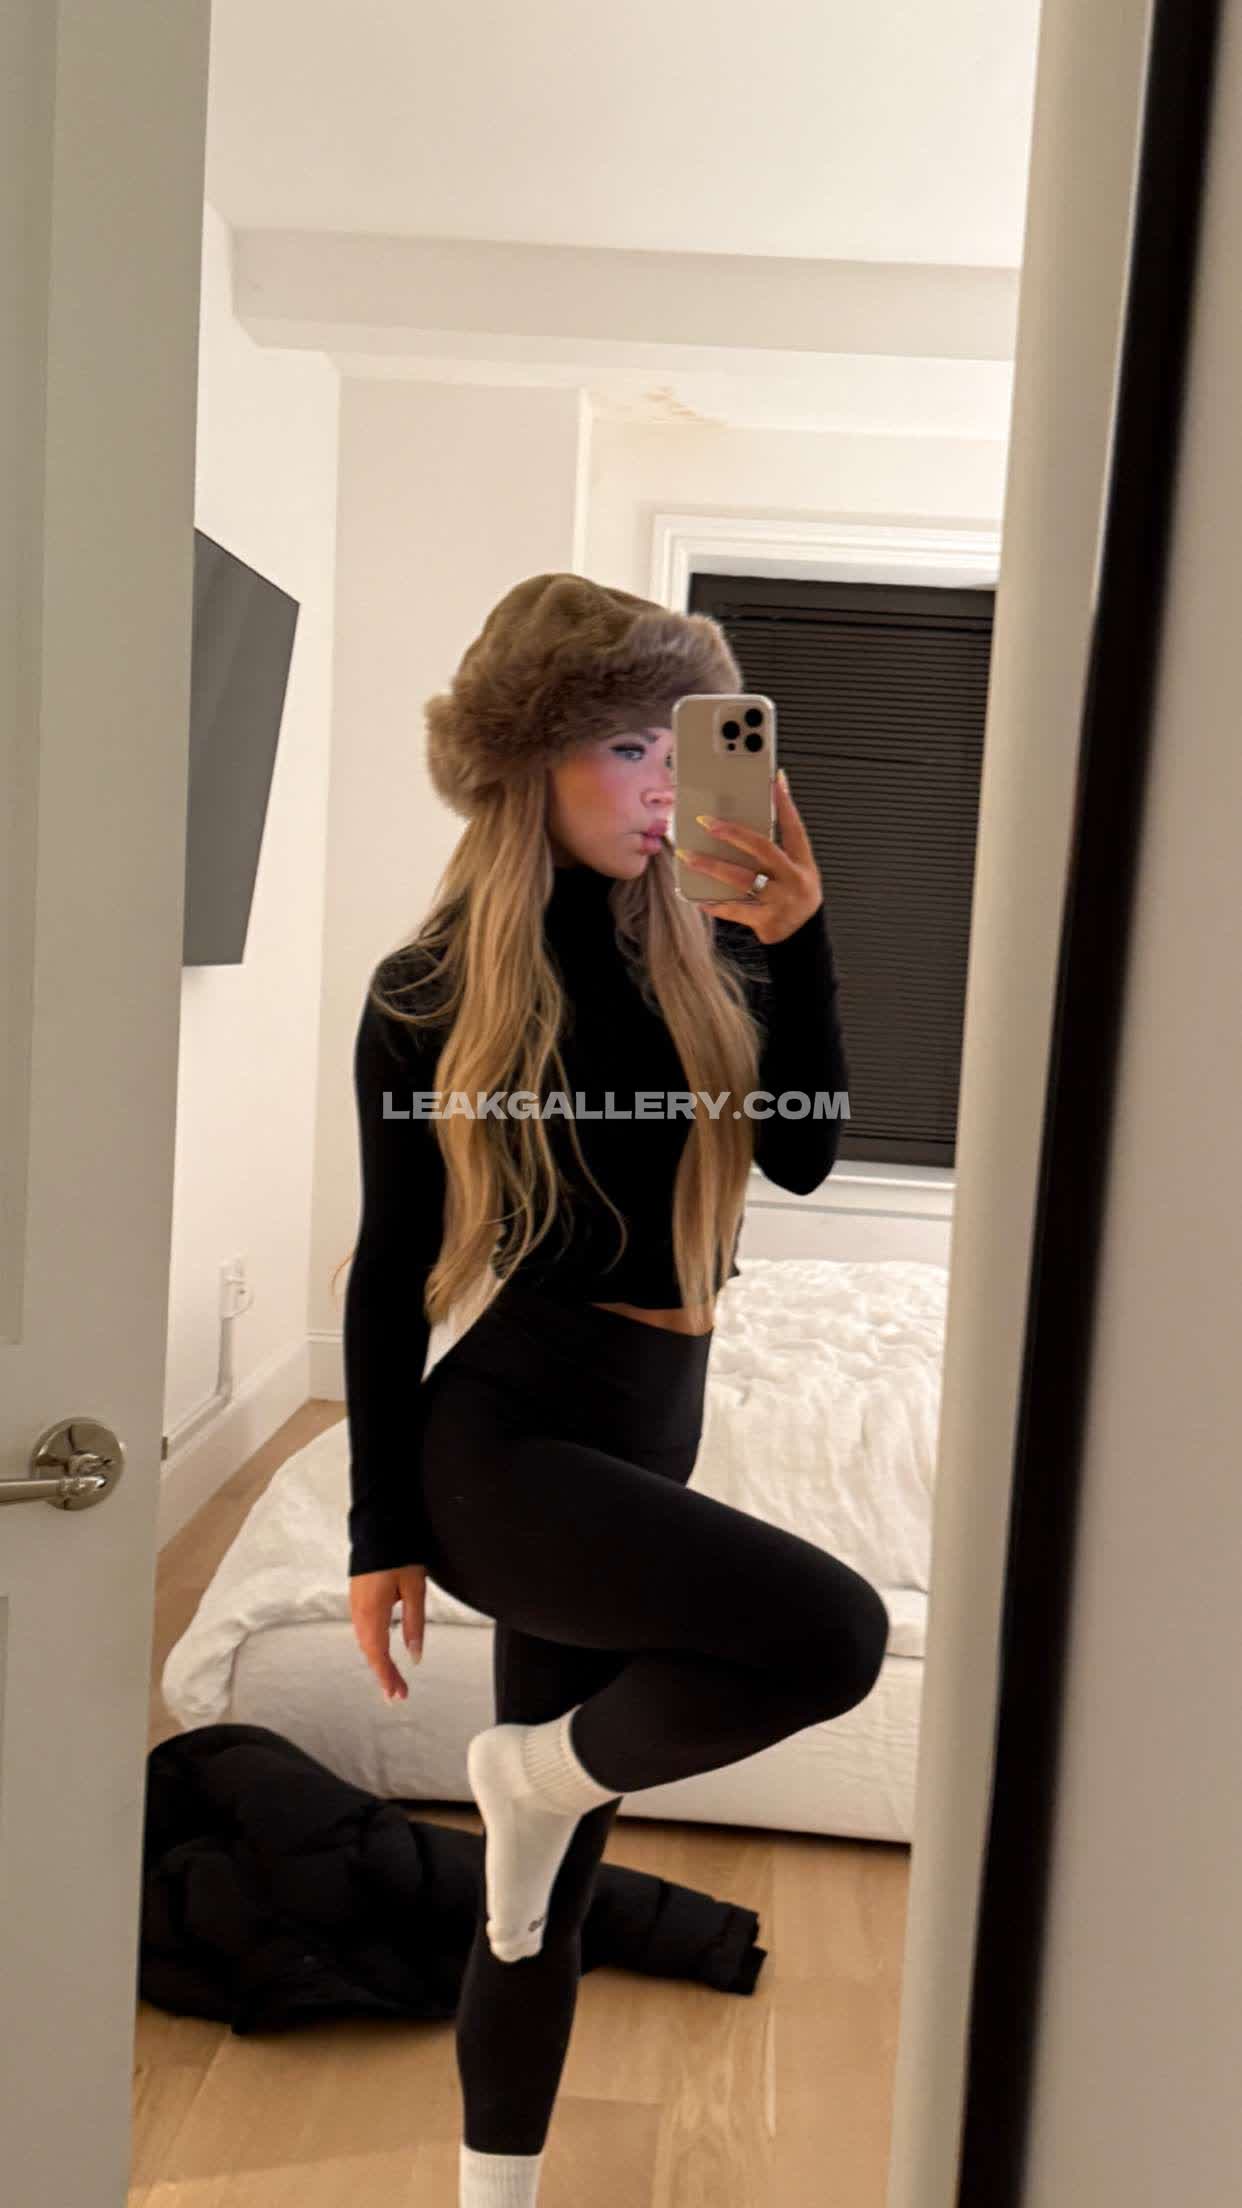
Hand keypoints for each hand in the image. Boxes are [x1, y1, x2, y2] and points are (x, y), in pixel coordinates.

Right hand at [350, 1563, 426, 1700]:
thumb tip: (414, 1656)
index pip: (378, 1653)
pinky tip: (382, 1653)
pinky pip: (364, 1630)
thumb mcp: (414, 1588)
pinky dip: (373, 1647)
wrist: (379, 1526)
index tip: (397, 1695)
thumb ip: (414, 1623)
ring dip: (378, 1662)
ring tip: (392, 1680)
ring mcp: (356, 1605)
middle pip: (370, 1651)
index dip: (387, 1676)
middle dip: (383, 1674)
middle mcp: (359, 1612)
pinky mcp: (358, 1598)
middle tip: (397, 1695)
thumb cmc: (399, 1555)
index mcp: (372, 1612)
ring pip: (365, 1642)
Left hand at [676, 770, 822, 944]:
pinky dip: (716, 904)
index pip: (794, 827)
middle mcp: (794, 879)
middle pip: (763, 849)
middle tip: (706, 822)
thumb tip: (744, 822)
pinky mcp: (767, 920)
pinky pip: (736, 910)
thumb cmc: (791, 895)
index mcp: (802, 862)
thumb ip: (776, 848)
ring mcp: (781, 900)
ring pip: (743, 879)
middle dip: (733, 833)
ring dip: (712, 866)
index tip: (773, 780)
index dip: (785, 804)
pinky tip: (698, 898)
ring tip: (688, 856)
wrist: (803, 936)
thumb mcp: (795, 869)